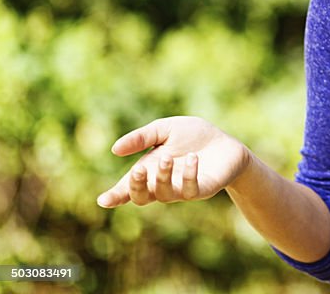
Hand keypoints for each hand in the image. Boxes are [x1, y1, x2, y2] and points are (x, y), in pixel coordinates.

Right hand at [96, 116, 250, 207]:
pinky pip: (189, 190)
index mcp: (149, 171)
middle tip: (139, 169)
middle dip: (136, 186)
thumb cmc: (194, 136)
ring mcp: (181, 189)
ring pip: (163, 194)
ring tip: (168, 157)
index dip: (115, 196)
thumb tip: (115, 149)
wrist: (226, 143)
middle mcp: (162, 184)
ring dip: (162, 177)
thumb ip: (142, 138)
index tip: (103, 200)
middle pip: (141, 197)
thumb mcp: (166, 129)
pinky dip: (189, 175)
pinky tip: (193, 158)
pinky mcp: (201, 190)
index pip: (128, 188)